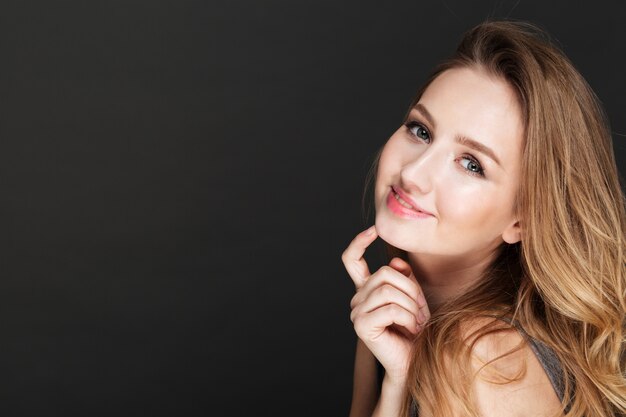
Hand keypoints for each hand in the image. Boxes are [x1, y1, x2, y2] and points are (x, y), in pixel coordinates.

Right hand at [341, 225, 430, 383]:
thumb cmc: (415, 331)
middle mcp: (357, 299)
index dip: (359, 243)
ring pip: (388, 290)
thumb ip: (404, 278)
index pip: (352, 260)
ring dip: (411, 305)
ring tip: (418, 322)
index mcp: (366, 290)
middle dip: (411, 288)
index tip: (374, 230)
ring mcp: (357, 313)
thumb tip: (395, 262)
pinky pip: (390, 308)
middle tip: (421, 310)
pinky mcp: (362, 326)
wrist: (414, 362)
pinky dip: (408, 317)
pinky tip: (411, 329)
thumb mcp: (414, 298)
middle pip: (384, 273)